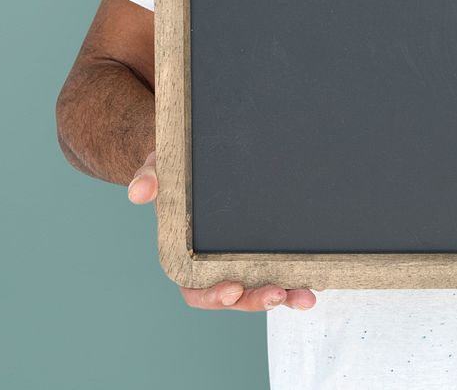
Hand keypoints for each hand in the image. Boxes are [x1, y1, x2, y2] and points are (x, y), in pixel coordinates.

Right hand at [127, 150, 319, 311]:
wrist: (195, 157)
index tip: (233, 290)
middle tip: (279, 294)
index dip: (213, 295)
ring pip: (262, 286)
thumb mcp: (158, 169)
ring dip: (285, 294)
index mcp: (185, 257)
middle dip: (257, 299)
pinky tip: (318, 275)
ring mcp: (240, 257)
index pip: (196, 288)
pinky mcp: (261, 245)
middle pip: (236, 295)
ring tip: (306, 296)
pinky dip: (296, 274)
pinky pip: (278, 266)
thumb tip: (139, 192)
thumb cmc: (173, 170)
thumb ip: (149, 179)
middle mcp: (215, 264)